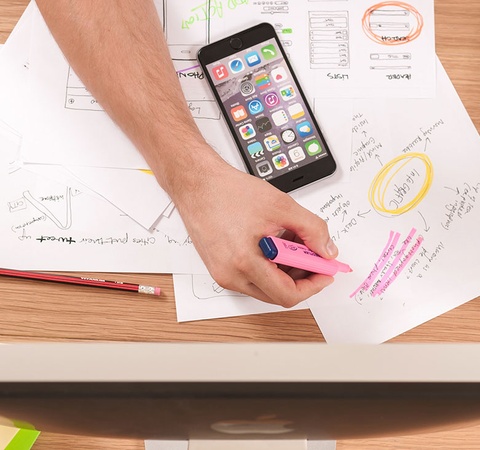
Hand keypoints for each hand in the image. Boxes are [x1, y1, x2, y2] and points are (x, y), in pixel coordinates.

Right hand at [170, 148, 337, 307]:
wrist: (197, 184)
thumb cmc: (227, 192)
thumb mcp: (281, 205)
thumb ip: (311, 229)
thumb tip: (327, 250)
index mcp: (244, 262)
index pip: (287, 295)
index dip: (313, 286)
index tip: (325, 273)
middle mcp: (230, 275)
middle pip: (277, 294)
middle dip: (301, 277)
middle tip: (312, 255)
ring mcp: (222, 273)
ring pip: (265, 286)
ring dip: (285, 270)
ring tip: (291, 242)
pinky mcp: (219, 268)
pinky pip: (251, 277)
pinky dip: (269, 265)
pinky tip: (274, 243)